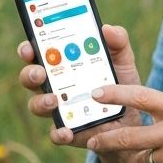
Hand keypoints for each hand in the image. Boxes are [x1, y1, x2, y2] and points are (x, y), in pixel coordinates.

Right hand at [17, 24, 142, 147]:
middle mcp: (55, 85)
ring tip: (54, 100)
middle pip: (31, 77)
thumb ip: (118, 42)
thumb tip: (107, 28)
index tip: (29, 47)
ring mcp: (59, 109)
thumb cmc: (122, 84)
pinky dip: (58, 133)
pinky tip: (66, 131)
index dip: (28, 49)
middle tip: (39, 72)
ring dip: (41, 102)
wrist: (134, 118)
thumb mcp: (123, 61)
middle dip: (30, 73)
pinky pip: (56, 133)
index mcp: (63, 64)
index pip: (38, 53)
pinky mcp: (68, 130)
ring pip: (37, 105)